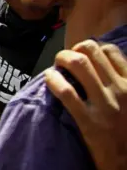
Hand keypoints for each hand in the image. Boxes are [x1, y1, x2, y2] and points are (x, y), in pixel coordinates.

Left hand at [45, 40, 126, 169]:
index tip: (81, 55)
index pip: (109, 51)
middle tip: (64, 59)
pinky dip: (53, 80)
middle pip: (90, 51)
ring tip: (56, 65)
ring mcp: (105, 105)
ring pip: (78, 64)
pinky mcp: (89, 121)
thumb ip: (121, 84)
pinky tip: (49, 79)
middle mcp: (121, 90)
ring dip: (62, 59)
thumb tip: (99, 68)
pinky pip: (66, 92)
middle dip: (72, 50)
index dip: (91, 49)